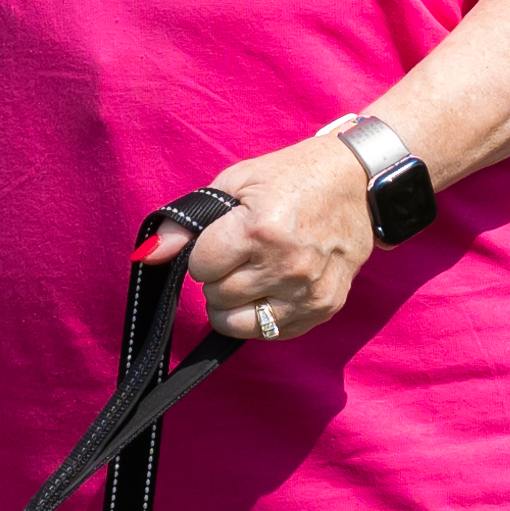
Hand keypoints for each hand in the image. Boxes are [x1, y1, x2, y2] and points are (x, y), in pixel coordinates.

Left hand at [182, 134, 373, 341]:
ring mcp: (307, 291)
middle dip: (219, 278)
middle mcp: (285, 265)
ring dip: (235, 303)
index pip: (201, 268)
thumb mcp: (236, 182)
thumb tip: (148, 256)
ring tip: (250, 276)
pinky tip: (272, 290)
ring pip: (239, 324)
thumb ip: (187, 222)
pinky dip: (262, 317)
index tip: (222, 239)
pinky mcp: (323, 308)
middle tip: (240, 255)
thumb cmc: (293, 177)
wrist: (360, 183)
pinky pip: (272, 333)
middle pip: (217, 297)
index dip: (204, 254)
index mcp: (260, 228)